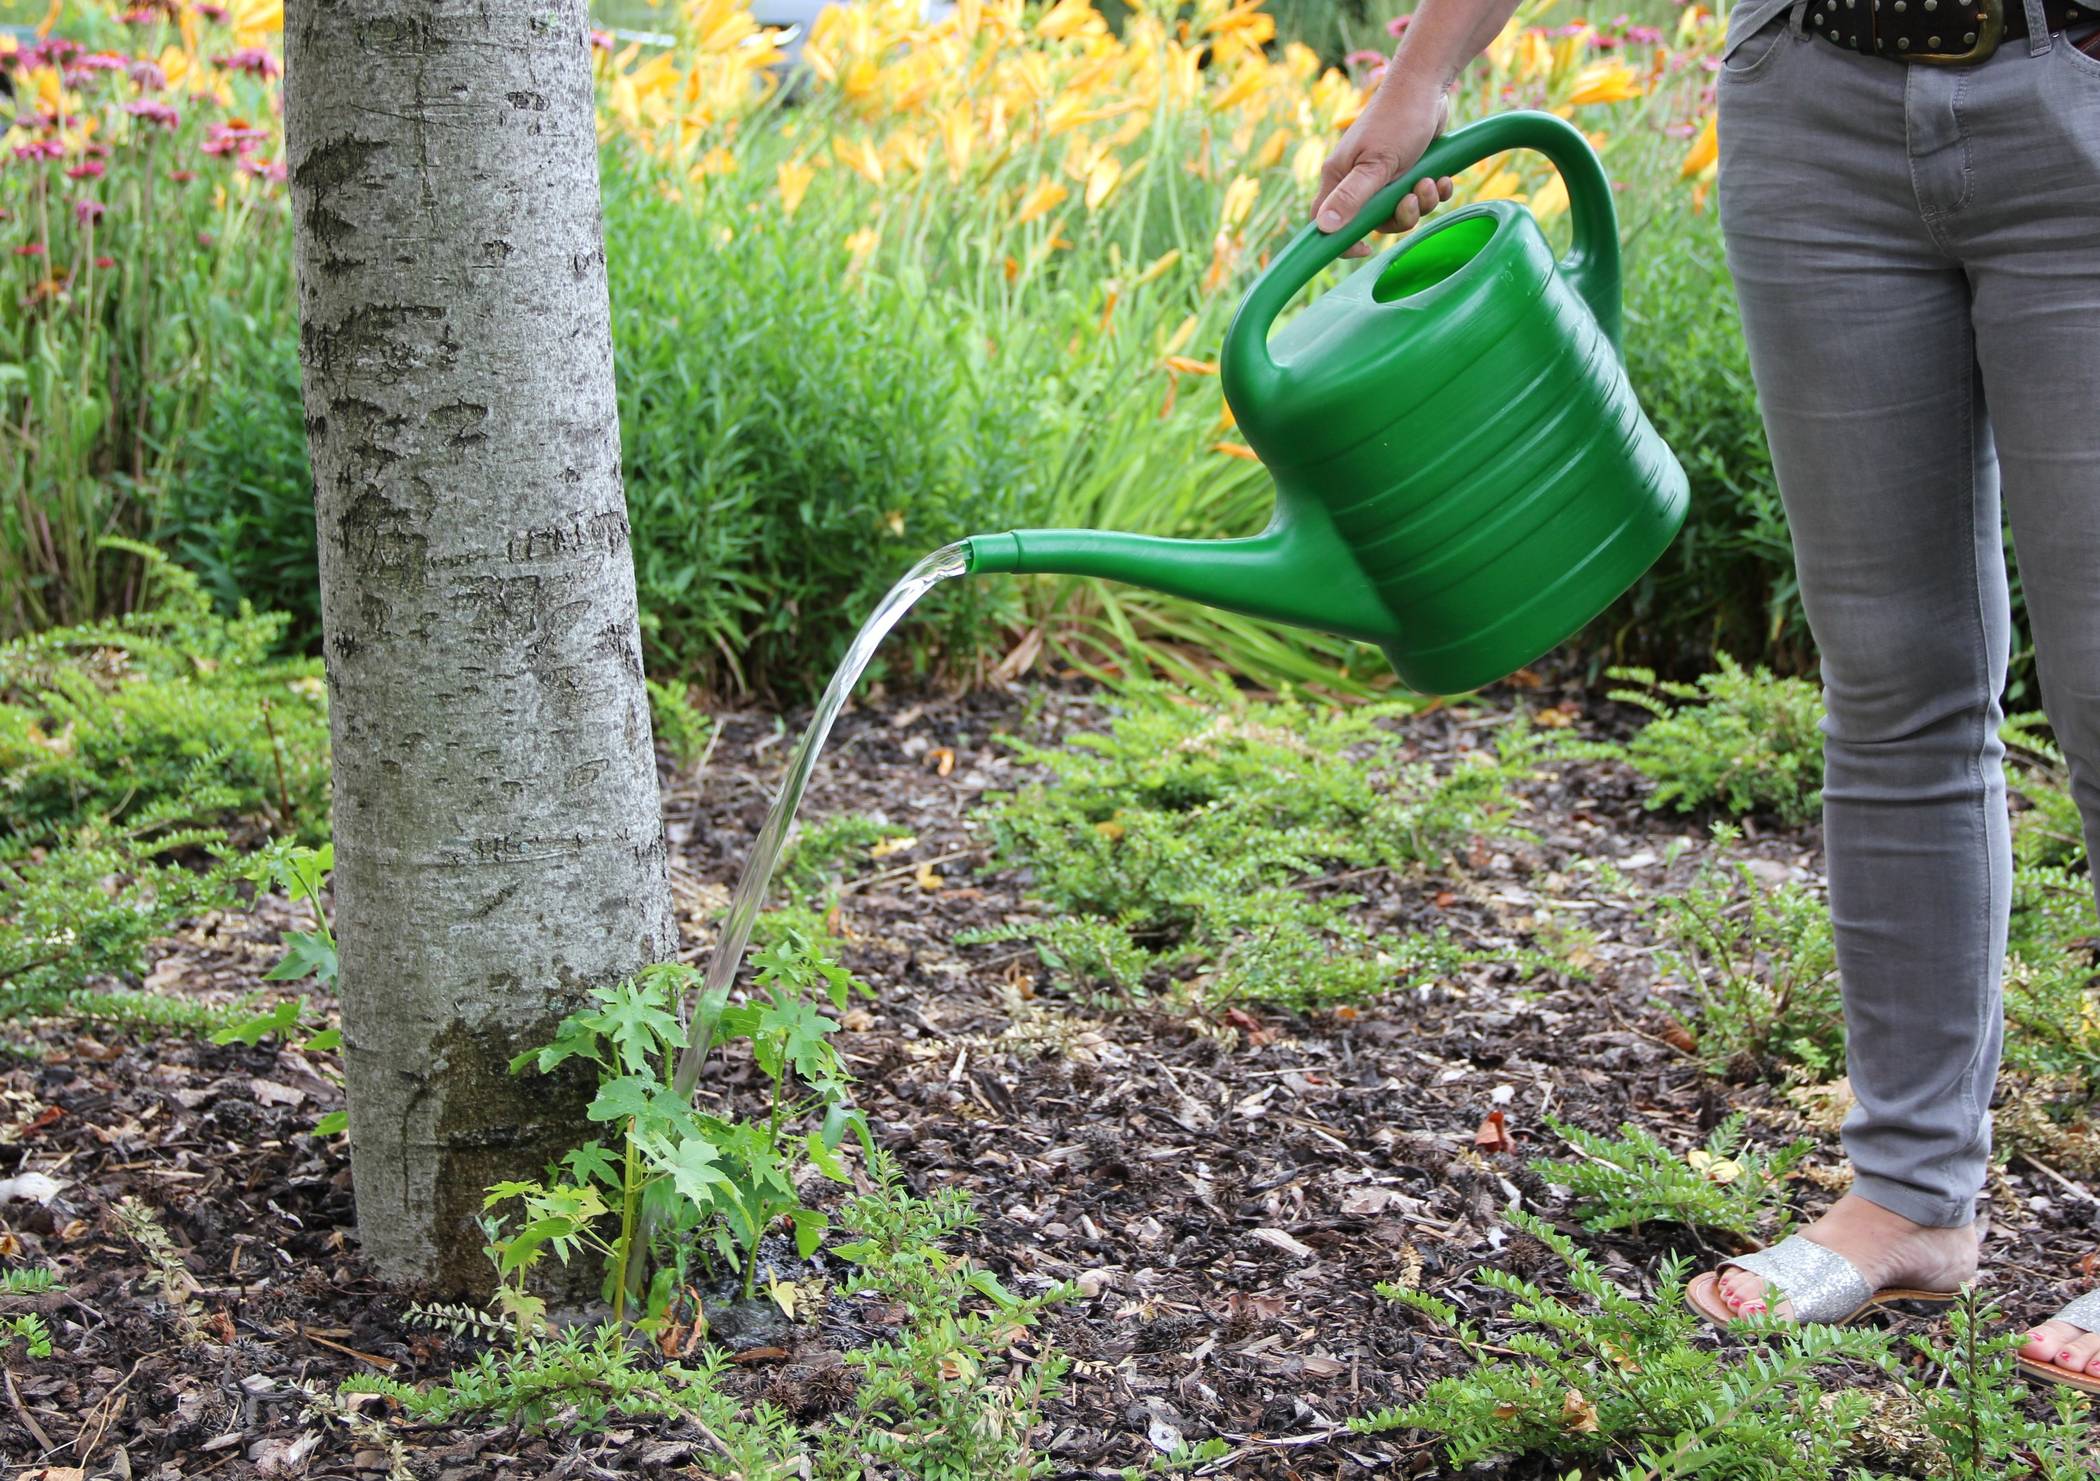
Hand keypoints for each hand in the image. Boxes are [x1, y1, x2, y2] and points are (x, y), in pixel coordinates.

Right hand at [1312, 74, 1453, 258]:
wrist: (1427, 86)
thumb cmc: (1398, 120)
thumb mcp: (1376, 164)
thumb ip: (1351, 197)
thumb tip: (1324, 229)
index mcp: (1339, 177)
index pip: (1325, 221)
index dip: (1341, 240)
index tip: (1366, 248)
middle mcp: (1357, 179)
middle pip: (1372, 222)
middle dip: (1399, 216)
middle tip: (1412, 197)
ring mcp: (1382, 176)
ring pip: (1399, 211)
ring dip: (1422, 202)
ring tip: (1431, 180)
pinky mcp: (1405, 171)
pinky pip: (1418, 197)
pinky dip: (1433, 192)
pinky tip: (1441, 177)